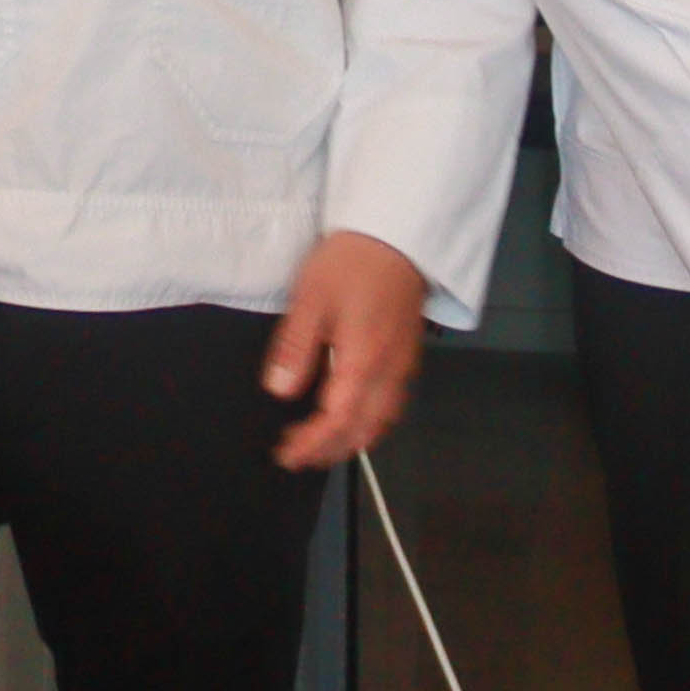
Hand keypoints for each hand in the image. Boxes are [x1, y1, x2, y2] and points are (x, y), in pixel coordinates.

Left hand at [262, 229, 430, 469]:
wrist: (396, 235)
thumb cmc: (351, 262)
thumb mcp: (310, 299)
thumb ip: (295, 350)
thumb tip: (281, 391)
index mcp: (363, 362)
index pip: (336, 421)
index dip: (311, 445)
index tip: (286, 454)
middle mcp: (389, 372)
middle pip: (363, 431)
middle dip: (330, 451)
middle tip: (298, 455)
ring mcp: (403, 366)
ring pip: (382, 422)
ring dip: (351, 440)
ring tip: (321, 443)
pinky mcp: (408, 355)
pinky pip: (392, 405)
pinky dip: (370, 422)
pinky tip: (353, 415)